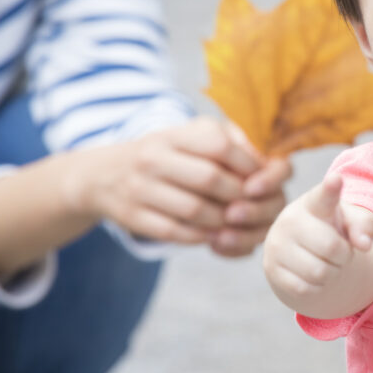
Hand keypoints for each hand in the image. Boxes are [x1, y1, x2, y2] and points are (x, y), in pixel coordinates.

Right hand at [69, 117, 288, 249]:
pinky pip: (176, 232)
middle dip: (240, 197)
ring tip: (235, 222)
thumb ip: (233, 143)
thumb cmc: (167, 156)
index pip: (221, 145)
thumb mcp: (192, 137)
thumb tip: (269, 164)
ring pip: (196, 210)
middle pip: (212, 180)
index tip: (258, 179)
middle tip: (250, 206)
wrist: (103, 175)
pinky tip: (213, 235)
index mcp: (175, 134)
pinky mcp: (132, 216)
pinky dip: (202, 237)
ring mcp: (140, 188)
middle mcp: (154, 157)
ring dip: (224, 221)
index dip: (248, 165)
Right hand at [262, 174, 372, 313]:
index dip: (331, 188)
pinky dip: (317, 287)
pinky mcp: (271, 270)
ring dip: (332, 273)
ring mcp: (277, 245)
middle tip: (339, 251)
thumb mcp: (350, 222)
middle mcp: (291, 220)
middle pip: (332, 248)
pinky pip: (305, 289)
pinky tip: (312, 274)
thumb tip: (365, 244)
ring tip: (326, 261)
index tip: (336, 180)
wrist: (300, 251)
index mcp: (315, 203)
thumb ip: (364, 226)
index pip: (325, 196)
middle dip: (344, 255)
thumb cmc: (330, 230)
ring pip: (319, 272)